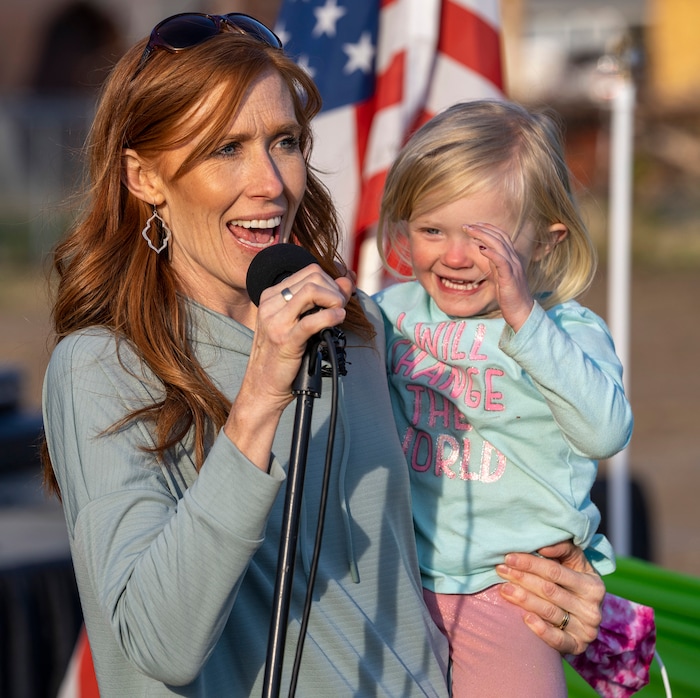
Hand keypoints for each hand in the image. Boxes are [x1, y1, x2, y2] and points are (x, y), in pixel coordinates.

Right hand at [225, 263, 352, 469]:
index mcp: (271, 296)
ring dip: (334, 299)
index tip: (341, 295)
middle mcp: (270, 304)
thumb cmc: (284, 356)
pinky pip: (312, 320)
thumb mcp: (299, 323)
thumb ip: (321, 301)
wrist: (263, 388)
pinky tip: (338, 320)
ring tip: (339, 313)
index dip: (332, 280)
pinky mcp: (285, 340)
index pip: (309, 271)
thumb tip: (347, 279)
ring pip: (312, 291)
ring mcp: (275, 321)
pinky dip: (331, 317)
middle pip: (313, 276)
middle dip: (335, 289)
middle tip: (340, 307)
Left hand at [463, 223, 533, 331]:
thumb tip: (482, 249)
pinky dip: (492, 253)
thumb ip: (493, 262)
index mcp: (511, 258)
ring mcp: (513, 267)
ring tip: (471, 232)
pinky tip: (482, 249)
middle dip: (482, 229)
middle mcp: (514, 259)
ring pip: (500, 245)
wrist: (521, 311)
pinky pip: (502, 262)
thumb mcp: (499, 274)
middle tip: (467, 225)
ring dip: (484, 236)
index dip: (488, 228)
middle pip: (500, 237)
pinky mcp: (510, 278)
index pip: (501, 236)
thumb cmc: (509, 295)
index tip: (474, 224)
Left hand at [496, 541, 604, 654]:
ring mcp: (586, 630)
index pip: (555, 572)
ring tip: (504, 589)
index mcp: (593, 585)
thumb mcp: (573, 562)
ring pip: (549, 612)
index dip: (530, 564)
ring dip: (524, 600)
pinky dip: (541, 629)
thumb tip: (542, 547)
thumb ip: (562, 548)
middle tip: (500, 571)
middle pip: (549, 591)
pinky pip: (558, 640)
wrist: (582, 615)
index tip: (509, 557)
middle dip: (522, 579)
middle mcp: (592, 609)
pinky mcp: (578, 647)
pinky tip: (524, 618)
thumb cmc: (572, 581)